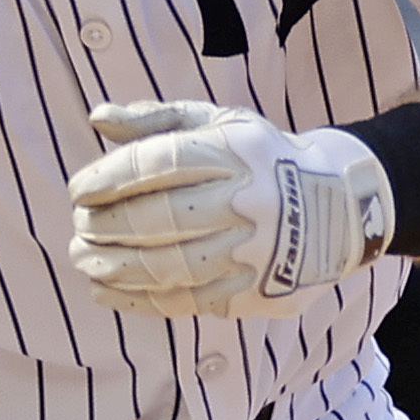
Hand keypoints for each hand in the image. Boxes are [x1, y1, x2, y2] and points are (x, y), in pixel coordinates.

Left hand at [62, 98, 394, 317]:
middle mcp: (247, 201)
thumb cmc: (263, 159)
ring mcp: (254, 251)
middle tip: (78, 229)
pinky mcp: (256, 291)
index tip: (77, 191)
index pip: (159, 162)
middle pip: (160, 218)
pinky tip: (106, 292)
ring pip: (171, 265)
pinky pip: (187, 301)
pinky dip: (139, 299)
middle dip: (106, 227)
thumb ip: (156, 120)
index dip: (109, 178)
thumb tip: (97, 118)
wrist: (342, 205)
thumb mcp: (220, 123)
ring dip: (115, 267)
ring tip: (84, 261)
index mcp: (235, 151)